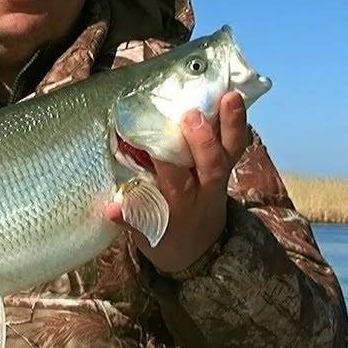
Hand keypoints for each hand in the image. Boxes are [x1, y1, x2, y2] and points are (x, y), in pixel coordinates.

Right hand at [106, 90, 250, 271]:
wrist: (200, 252)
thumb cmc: (167, 238)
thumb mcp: (147, 235)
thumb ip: (131, 218)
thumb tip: (110, 208)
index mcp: (182, 205)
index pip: (174, 179)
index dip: (163, 159)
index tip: (146, 139)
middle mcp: (205, 190)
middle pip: (210, 166)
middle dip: (203, 142)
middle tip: (191, 115)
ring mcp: (220, 180)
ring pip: (230, 152)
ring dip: (232, 124)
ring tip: (230, 95)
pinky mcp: (227, 169)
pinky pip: (236, 145)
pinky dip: (237, 122)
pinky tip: (234, 95)